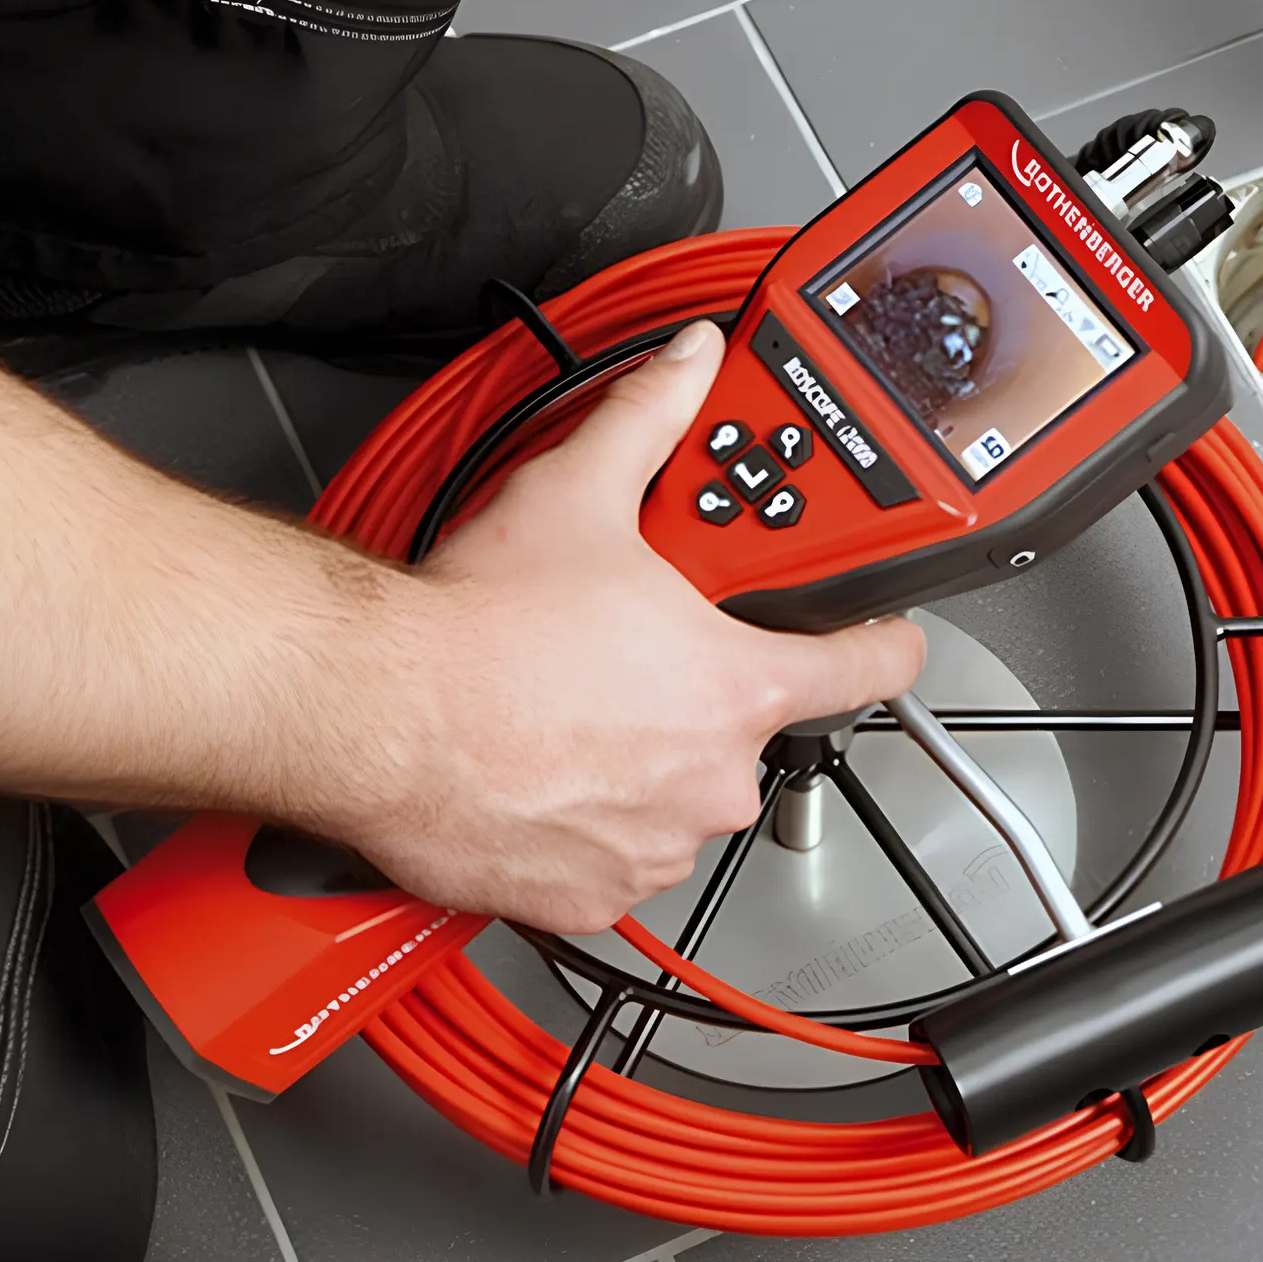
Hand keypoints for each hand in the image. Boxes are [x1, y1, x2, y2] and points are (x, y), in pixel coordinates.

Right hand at [346, 320, 924, 933]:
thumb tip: (690, 364)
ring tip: (569, 707)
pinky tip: (540, 765)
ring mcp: (655, 844)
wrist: (377, 712)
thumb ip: (651, 419)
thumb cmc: (477, 627)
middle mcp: (713, 778)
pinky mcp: (591, 897)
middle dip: (700, 692)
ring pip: (677, 794)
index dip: (882, 642)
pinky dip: (587, 821)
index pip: (869, 667)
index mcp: (737, 687)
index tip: (885, 636)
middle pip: (746, 726)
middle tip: (633, 655)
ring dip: (641, 759)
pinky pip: (616, 856)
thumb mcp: (581, 491)